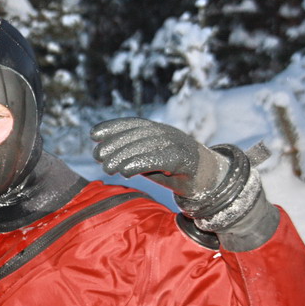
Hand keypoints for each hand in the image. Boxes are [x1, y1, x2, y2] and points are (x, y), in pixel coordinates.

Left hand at [90, 117, 226, 198]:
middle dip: (114, 144)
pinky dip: (139, 163)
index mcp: (161, 130)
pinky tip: (124, 171)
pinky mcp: (186, 159)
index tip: (93, 134)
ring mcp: (179, 144)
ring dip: (122, 156)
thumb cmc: (177, 173)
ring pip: (146, 146)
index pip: (134, 123)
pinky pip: (160, 158)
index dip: (113, 126)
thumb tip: (106, 155)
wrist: (211, 182)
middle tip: (97, 157)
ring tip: (107, 167)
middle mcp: (169, 133)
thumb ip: (134, 156)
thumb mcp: (152, 163)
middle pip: (137, 134)